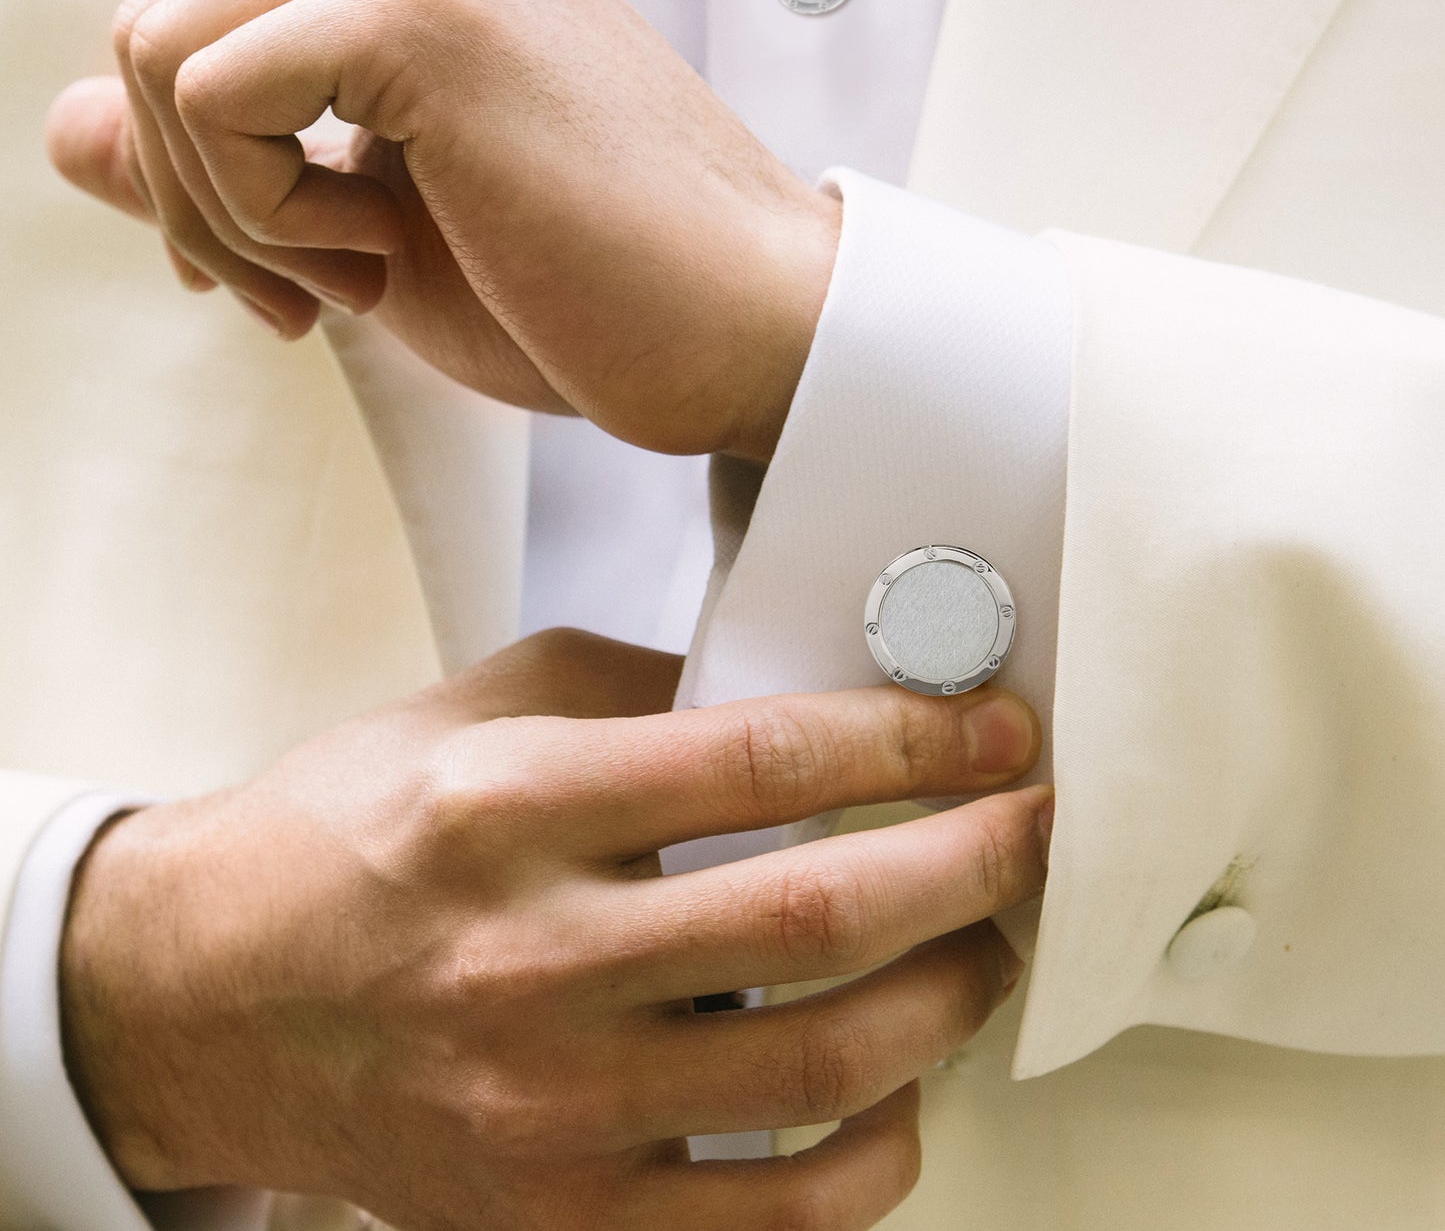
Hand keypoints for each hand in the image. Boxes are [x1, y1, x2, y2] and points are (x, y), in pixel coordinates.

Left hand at [45, 0, 840, 461]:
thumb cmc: (589, 292)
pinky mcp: (426, 1)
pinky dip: (266, 214)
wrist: (743, 336)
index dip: (198, 171)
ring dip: (234, 212)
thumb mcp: (364, 229)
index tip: (287, 277)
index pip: (191, 14)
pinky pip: (210, 96)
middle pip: (149, 22)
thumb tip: (60, 127)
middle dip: (199, 199)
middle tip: (315, 295)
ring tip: (369, 271)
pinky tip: (385, 251)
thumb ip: (213, 164)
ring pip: (156, 52)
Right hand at [61, 629, 1049, 1230]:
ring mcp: (549, 1107)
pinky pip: (775, 1215)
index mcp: (509, 808)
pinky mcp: (562, 1214)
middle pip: (821, 912)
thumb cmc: (347, 836)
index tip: (990, 730)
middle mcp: (531, 961)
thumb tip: (795, 694)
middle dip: (972, 857)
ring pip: (824, 1064)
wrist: (207, 998)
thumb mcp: (475, 713)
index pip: (761, 761)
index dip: (908, 736)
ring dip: (948, 994)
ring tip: (982, 941)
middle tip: (1030, 824)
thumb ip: (635, 690)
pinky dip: (875, 1149)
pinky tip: (894, 1084)